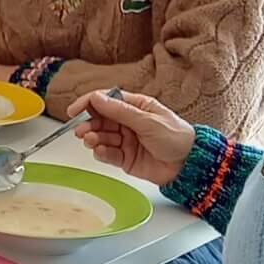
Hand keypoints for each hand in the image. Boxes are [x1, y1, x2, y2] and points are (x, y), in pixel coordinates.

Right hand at [66, 87, 195, 187]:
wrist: (189, 165)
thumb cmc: (176, 138)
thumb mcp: (148, 121)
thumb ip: (121, 111)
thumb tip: (97, 98)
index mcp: (135, 107)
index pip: (106, 100)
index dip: (88, 103)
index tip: (74, 110)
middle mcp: (128, 122)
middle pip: (100, 120)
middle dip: (88, 124)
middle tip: (82, 130)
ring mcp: (126, 140)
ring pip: (101, 137)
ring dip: (94, 138)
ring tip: (92, 141)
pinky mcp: (125, 158)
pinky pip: (107, 154)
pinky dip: (101, 152)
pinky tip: (101, 151)